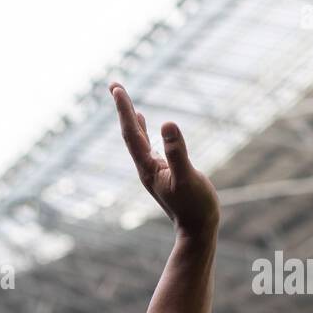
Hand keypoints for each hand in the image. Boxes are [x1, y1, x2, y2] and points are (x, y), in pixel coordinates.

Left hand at [110, 82, 218, 237]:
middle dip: (123, 108)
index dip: (124, 110)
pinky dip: (144, 130)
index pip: (132, 133)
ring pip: (137, 138)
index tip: (116, 88)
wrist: (198, 229)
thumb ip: (178, 152)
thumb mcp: (188, 177)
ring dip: (131, 117)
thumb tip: (168, 124)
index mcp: (148, 167)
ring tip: (123, 98)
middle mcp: (145, 167)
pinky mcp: (162, 172)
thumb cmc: (195, 205)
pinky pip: (148, 145)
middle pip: (130, 133)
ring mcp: (153, 170)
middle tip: (113, 84)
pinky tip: (146, 122)